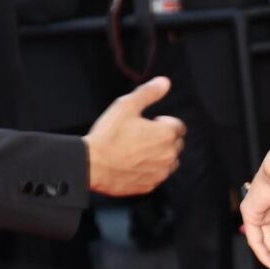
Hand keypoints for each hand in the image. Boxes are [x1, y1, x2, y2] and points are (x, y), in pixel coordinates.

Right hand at [83, 77, 184, 194]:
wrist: (90, 164)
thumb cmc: (108, 135)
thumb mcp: (127, 105)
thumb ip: (149, 93)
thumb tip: (164, 82)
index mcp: (166, 134)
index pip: (179, 127)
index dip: (165, 123)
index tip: (151, 123)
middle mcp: (168, 155)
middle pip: (176, 144)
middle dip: (165, 139)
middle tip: (143, 136)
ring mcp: (159, 173)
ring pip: (169, 162)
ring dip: (160, 156)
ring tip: (139, 151)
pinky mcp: (149, 186)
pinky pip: (157, 176)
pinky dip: (150, 171)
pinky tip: (134, 165)